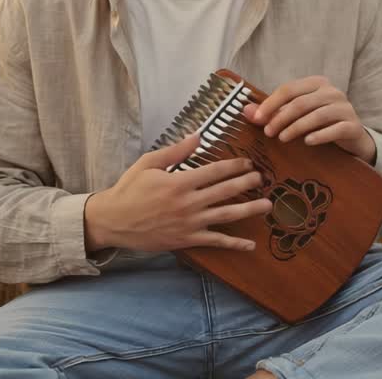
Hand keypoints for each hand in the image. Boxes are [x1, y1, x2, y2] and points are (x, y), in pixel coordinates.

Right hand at [85, 133, 273, 252]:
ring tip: (268, 205)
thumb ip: (175, 152)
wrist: (113, 221)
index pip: (215, 171)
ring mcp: (190, 223)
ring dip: (249, 210)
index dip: (235, 166)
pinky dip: (234, 244)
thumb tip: (198, 136)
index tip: (248, 163)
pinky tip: (250, 244)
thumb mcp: (149, 164)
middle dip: (247, 184)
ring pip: (226, 215)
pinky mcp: (187, 239)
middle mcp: (189, 202)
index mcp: (180, 182)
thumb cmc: (129, 189)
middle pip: (225, 191)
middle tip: (263, 179)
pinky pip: (215, 241)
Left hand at [241, 75, 376, 163]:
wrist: (352, 138)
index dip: (271, 103)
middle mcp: (333, 92)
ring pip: (317, 115)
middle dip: (281, 117)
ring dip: (296, 127)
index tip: (257, 119)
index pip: (289, 89)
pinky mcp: (353, 126)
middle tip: (268, 133)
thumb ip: (273, 113)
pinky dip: (320, 136)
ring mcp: (345, 108)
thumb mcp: (296, 116)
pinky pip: (335, 129)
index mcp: (317, 83)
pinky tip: (307, 142)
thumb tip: (247, 112)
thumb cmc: (320, 124)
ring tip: (282, 139)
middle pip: (301, 102)